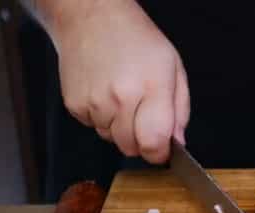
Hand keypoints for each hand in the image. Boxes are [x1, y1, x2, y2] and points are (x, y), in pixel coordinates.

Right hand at [53, 0, 189, 162]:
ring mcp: (95, 101)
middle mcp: (122, 96)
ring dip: (119, 128)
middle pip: (131, 147)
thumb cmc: (135, 39)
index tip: (162, 149)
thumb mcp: (173, 67)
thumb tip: (177, 141)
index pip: (154, 142)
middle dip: (140, 141)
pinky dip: (100, 118)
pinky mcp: (75, 104)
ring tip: (122, 97)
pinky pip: (92, 127)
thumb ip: (180, 109)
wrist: (91, 18)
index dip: (159, 153)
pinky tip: (105, 94)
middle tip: (142, 115)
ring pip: (111, 139)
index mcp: (152, 87)